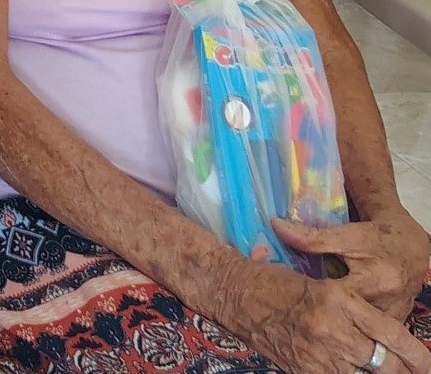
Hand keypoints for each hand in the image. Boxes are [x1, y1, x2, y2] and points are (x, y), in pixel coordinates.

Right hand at [223, 258, 430, 373]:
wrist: (234, 293)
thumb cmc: (276, 281)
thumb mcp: (321, 286)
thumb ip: (353, 312)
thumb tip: (384, 337)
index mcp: (339, 299)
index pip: (391, 334)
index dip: (417, 354)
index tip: (428, 364)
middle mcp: (333, 328)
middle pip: (384, 362)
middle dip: (402, 370)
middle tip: (416, 371)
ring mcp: (318, 353)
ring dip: (374, 372)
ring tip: (384, 369)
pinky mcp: (305, 369)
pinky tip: (350, 369)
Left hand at [277, 211, 430, 320]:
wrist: (412, 248)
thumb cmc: (378, 237)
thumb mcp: (347, 234)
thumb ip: (313, 236)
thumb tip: (276, 226)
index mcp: (377, 280)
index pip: (340, 296)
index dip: (314, 298)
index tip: (290, 297)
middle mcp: (389, 304)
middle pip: (350, 319)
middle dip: (324, 317)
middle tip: (297, 313)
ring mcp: (395, 316)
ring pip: (361, 330)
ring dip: (339, 325)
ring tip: (311, 319)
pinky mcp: (395, 322)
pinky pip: (370, 331)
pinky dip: (353, 327)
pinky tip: (332, 322)